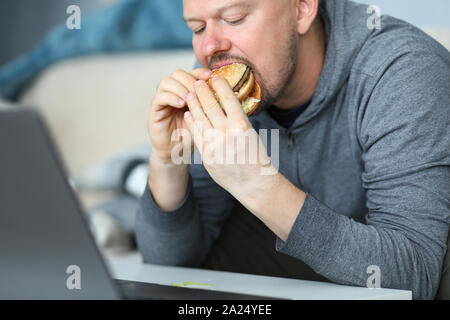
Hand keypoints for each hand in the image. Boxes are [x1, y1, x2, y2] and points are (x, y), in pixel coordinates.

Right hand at [149, 68, 211, 161]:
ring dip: (180, 87)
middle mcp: (173, 92)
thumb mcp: (206, 118)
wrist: (177, 152)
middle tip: (198, 90)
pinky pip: (159, 97)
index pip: (191, 73)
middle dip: (189, 79)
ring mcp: (163, 100)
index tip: (210, 77)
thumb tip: (229, 93)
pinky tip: (181, 104)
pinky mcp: (155, 110)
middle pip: (178, 73)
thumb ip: (211, 105)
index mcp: (186, 91)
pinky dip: (171, 97)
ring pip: (166, 82)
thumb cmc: (194, 135)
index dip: (200, 72)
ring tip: (190, 98)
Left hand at [182, 76, 276, 199]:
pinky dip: (191, 121)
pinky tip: (188, 113)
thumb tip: (225, 103)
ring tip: (189, 94)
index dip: (219, 85)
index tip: (214, 78)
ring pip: (199, 117)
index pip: (227, 97)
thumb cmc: (255, 157)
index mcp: (242, 124)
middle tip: (197, 82)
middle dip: (202, 91)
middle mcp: (227, 132)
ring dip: (193, 103)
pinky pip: (195, 133)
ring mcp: (214, 144)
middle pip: (210, 105)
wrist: (253, 183)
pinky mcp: (206, 154)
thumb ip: (236, 119)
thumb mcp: (250, 133)